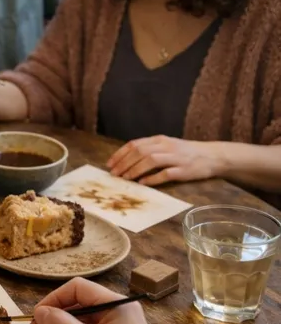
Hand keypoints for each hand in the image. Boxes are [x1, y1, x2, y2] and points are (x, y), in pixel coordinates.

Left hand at [106, 135, 220, 185]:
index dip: (120, 154)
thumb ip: (149, 150)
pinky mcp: (184, 170)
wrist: (213, 156)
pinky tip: (143, 183)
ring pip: (151, 160)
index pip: (135, 144)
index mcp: (160, 140)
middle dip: (124, 163)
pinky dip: (152, 178)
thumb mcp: (167, 146)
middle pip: (140, 152)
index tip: (109, 164)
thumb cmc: (185, 153)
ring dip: (135, 170)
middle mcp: (166, 146)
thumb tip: (126, 160)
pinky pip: (165, 174)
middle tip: (114, 174)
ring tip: (125, 179)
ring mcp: (176, 158)